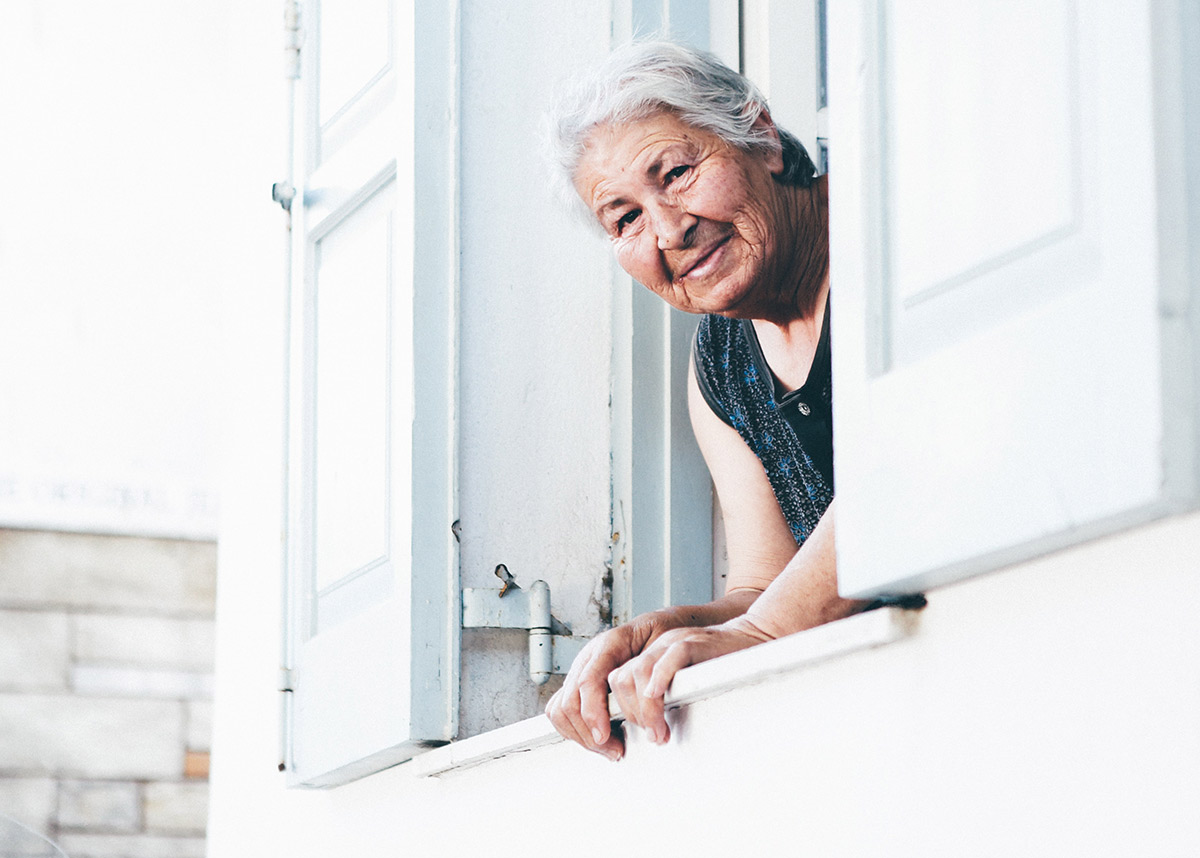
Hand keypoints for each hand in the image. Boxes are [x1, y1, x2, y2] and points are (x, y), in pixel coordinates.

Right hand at [545, 610, 685, 760]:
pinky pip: (560, 709)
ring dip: (580, 735)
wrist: (657, 626)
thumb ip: (655, 667)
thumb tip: (652, 697)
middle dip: (588, 733)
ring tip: (609, 748)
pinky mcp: (578, 683)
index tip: (604, 736)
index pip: (587, 681)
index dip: (592, 712)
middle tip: (615, 750)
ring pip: (560, 709)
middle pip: (569, 701)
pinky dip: (573, 730)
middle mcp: (589, 657)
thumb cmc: (662, 635)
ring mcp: (581, 670)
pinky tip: (597, 738)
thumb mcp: (666, 644)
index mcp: (609, 644)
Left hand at [606, 616, 773, 745]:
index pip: (614, 682)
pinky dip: (661, 679)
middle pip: (621, 680)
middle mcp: (656, 646)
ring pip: (639, 672)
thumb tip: (645, 729)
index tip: (630, 736)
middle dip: (631, 715)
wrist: (750, 638)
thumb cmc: (720, 665)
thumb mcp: (682, 680)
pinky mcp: (695, 643)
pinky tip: (662, 698)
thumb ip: (662, 695)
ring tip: (660, 731)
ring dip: (647, 709)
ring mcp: (673, 642)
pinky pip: (671, 657)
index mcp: (648, 655)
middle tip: (653, 736)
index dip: (617, 712)